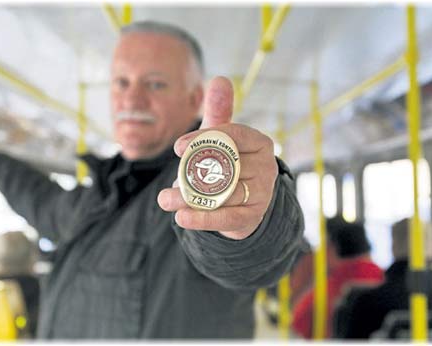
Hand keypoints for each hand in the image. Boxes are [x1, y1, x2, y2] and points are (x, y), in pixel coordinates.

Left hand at [158, 76, 277, 239]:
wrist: (243, 201)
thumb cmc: (229, 162)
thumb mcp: (222, 138)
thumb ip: (219, 113)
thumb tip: (220, 79)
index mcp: (260, 142)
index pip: (232, 135)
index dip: (204, 139)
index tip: (178, 147)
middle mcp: (267, 167)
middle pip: (225, 167)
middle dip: (191, 174)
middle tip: (166, 179)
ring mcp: (263, 193)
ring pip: (223, 194)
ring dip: (190, 199)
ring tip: (165, 200)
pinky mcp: (254, 215)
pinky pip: (227, 218)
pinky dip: (203, 219)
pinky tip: (181, 218)